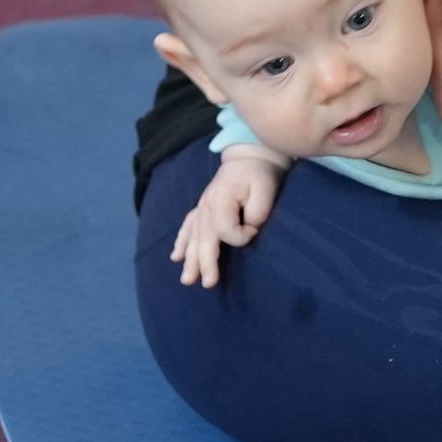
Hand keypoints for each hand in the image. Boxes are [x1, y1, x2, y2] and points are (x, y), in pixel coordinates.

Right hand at [170, 148, 284, 289]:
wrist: (249, 157)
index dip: (242, 235)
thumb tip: (248, 228)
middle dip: (204, 263)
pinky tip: (175, 256)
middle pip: (203, 239)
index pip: (226, 230)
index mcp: (220, 201)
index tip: (254, 229)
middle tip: (207, 283)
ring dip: (189, 259)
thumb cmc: (259, 174)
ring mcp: (201, 208)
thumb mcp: (265, 188)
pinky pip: (188, 226)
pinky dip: (181, 242)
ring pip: (192, 237)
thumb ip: (257, 211)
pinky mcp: (202, 209)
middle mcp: (206, 206)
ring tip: (187, 279)